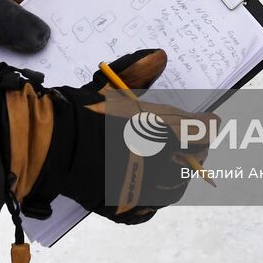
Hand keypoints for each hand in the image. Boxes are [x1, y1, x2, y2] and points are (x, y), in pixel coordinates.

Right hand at [0, 49, 216, 226]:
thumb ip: (139, 70)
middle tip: (196, 144)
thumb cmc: (80, 110)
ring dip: (180, 175)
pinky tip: (154, 188)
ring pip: (175, 187)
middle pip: (191, 160)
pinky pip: (151, 207)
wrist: (49, 144)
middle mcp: (153, 160)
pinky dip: (156, 198)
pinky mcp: (123, 206)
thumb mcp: (110, 85)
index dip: (208, 126)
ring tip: (176, 166)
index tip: (213, 122)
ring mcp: (139, 187)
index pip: (198, 131)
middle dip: (197, 149)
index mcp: (155, 128)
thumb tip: (161, 55)